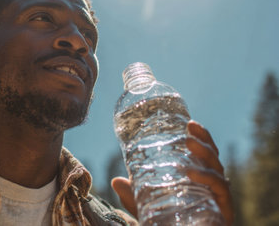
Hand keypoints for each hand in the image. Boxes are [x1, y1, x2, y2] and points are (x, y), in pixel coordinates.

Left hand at [111, 120, 233, 225]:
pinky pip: (220, 188)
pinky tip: (191, 172)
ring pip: (217, 169)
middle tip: (190, 127)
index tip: (190, 123)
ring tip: (189, 142)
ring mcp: (219, 197)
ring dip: (205, 153)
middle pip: (214, 157)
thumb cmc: (169, 222)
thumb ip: (133, 196)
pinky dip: (207, 177)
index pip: (205, 154)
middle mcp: (212, 186)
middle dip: (204, 139)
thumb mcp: (148, 206)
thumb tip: (115, 181)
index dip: (202, 137)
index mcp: (199, 179)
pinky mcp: (224, 209)